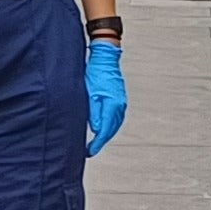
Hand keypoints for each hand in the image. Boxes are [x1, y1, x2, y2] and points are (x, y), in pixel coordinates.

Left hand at [85, 38, 127, 155]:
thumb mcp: (90, 94)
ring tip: (95, 143)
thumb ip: (93, 113)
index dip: (97, 143)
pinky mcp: (120, 100)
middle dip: (101, 141)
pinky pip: (115, 118)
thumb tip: (97, 129)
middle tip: (90, 151)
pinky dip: (109, 126)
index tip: (89, 152)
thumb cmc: (95, 73)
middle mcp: (120, 106)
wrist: (105, 58)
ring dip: (105, 135)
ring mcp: (121, 103)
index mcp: (112, 105)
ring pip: (114, 125)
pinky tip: (103, 129)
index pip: (104, 130)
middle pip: (111, 130)